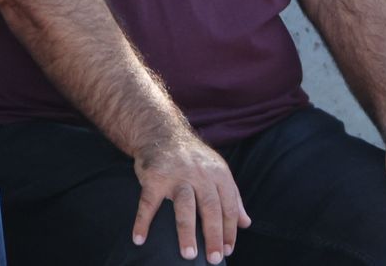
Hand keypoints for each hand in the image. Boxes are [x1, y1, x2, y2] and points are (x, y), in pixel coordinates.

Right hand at [132, 134, 250, 263]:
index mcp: (218, 174)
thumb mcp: (218, 172)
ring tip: (188, 254)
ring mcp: (176, 175)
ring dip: (186, 232)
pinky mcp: (154, 177)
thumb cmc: (193, 159)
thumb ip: (233, 197)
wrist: (162, 133)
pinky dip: (143, 221)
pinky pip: (148, 202)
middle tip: (213, 259)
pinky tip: (139, 239)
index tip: (226, 251)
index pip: (228, 207)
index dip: (229, 231)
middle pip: (210, 207)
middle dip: (213, 235)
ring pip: (184, 206)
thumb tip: (246, 223)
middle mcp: (199, 174)